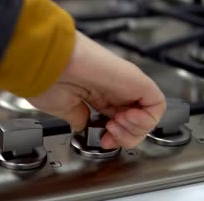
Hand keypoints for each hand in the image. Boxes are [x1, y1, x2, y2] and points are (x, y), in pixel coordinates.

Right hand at [26, 31, 165, 148]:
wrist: (48, 62)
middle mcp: (113, 89)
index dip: (115, 137)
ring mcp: (126, 84)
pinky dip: (146, 119)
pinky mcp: (136, 80)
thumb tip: (84, 126)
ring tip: (115, 124)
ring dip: (135, 130)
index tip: (102, 141)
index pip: (118, 121)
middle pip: (136, 121)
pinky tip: (125, 118)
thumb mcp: (62, 108)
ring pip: (149, 115)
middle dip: (125, 137)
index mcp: (96, 94)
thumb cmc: (47, 78)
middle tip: (109, 135)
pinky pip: (156, 104)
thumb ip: (78, 118)